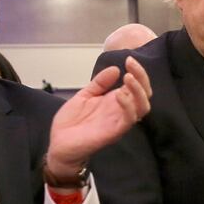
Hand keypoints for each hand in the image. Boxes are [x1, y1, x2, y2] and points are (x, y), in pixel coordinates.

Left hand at [46, 56, 151, 178]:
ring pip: (142, 107)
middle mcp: (121, 111)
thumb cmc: (71, 122)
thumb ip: (100, 83)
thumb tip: (115, 68)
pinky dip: (128, 106)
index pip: (137, 86)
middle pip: (144, 95)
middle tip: (131, 65)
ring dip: (138, 91)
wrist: (58, 144)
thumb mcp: (85, 95)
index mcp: (116, 101)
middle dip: (142, 78)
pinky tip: (119, 94)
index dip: (138, 72)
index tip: (129, 59)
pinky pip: (128, 120)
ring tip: (128, 78)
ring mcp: (119, 122)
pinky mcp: (114, 132)